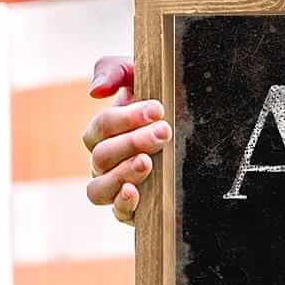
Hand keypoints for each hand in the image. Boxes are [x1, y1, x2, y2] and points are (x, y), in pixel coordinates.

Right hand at [83, 56, 169, 225]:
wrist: (189, 124)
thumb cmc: (159, 100)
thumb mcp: (138, 76)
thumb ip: (114, 71)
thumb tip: (95, 91)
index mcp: (103, 132)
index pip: (102, 126)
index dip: (127, 117)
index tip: (158, 109)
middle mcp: (103, 161)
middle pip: (103, 155)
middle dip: (133, 142)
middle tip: (164, 132)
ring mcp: (115, 186)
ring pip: (100, 187)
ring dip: (122, 173)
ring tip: (146, 162)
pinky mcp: (131, 209)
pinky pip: (116, 213)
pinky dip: (122, 204)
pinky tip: (135, 192)